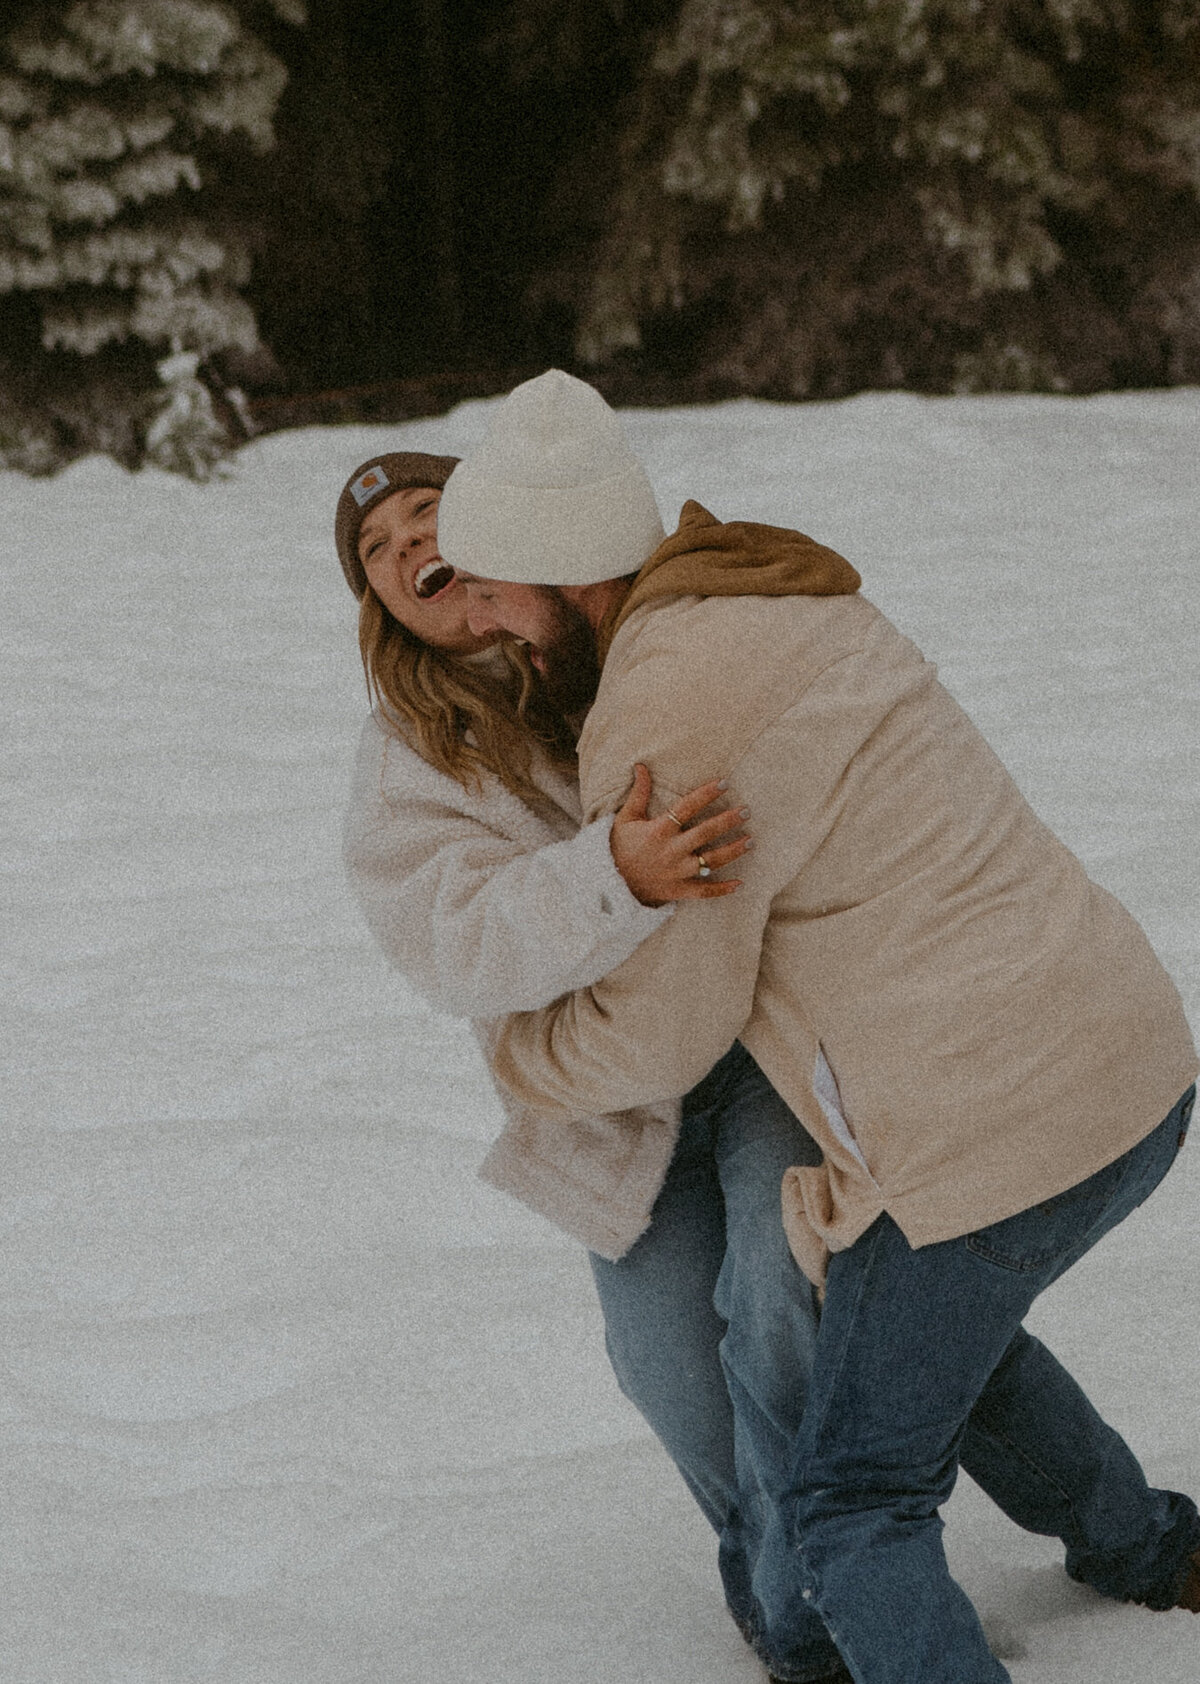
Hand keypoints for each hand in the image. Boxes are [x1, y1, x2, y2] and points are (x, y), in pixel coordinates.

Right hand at [610, 764, 751, 906]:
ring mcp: (676, 872)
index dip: (706, 794)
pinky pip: (703, 892)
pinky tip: (740, 883)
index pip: (687, 807)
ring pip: (711, 862)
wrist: (609, 883)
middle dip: (728, 821)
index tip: (724, 783)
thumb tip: (641, 766)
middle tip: (746, 811)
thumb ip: (639, 793)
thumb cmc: (619, 847)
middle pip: (705, 833)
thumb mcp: (626, 818)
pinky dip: (722, 890)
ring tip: (751, 840)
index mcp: (659, 831)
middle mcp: (671, 851)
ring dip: (733, 851)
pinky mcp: (678, 890)